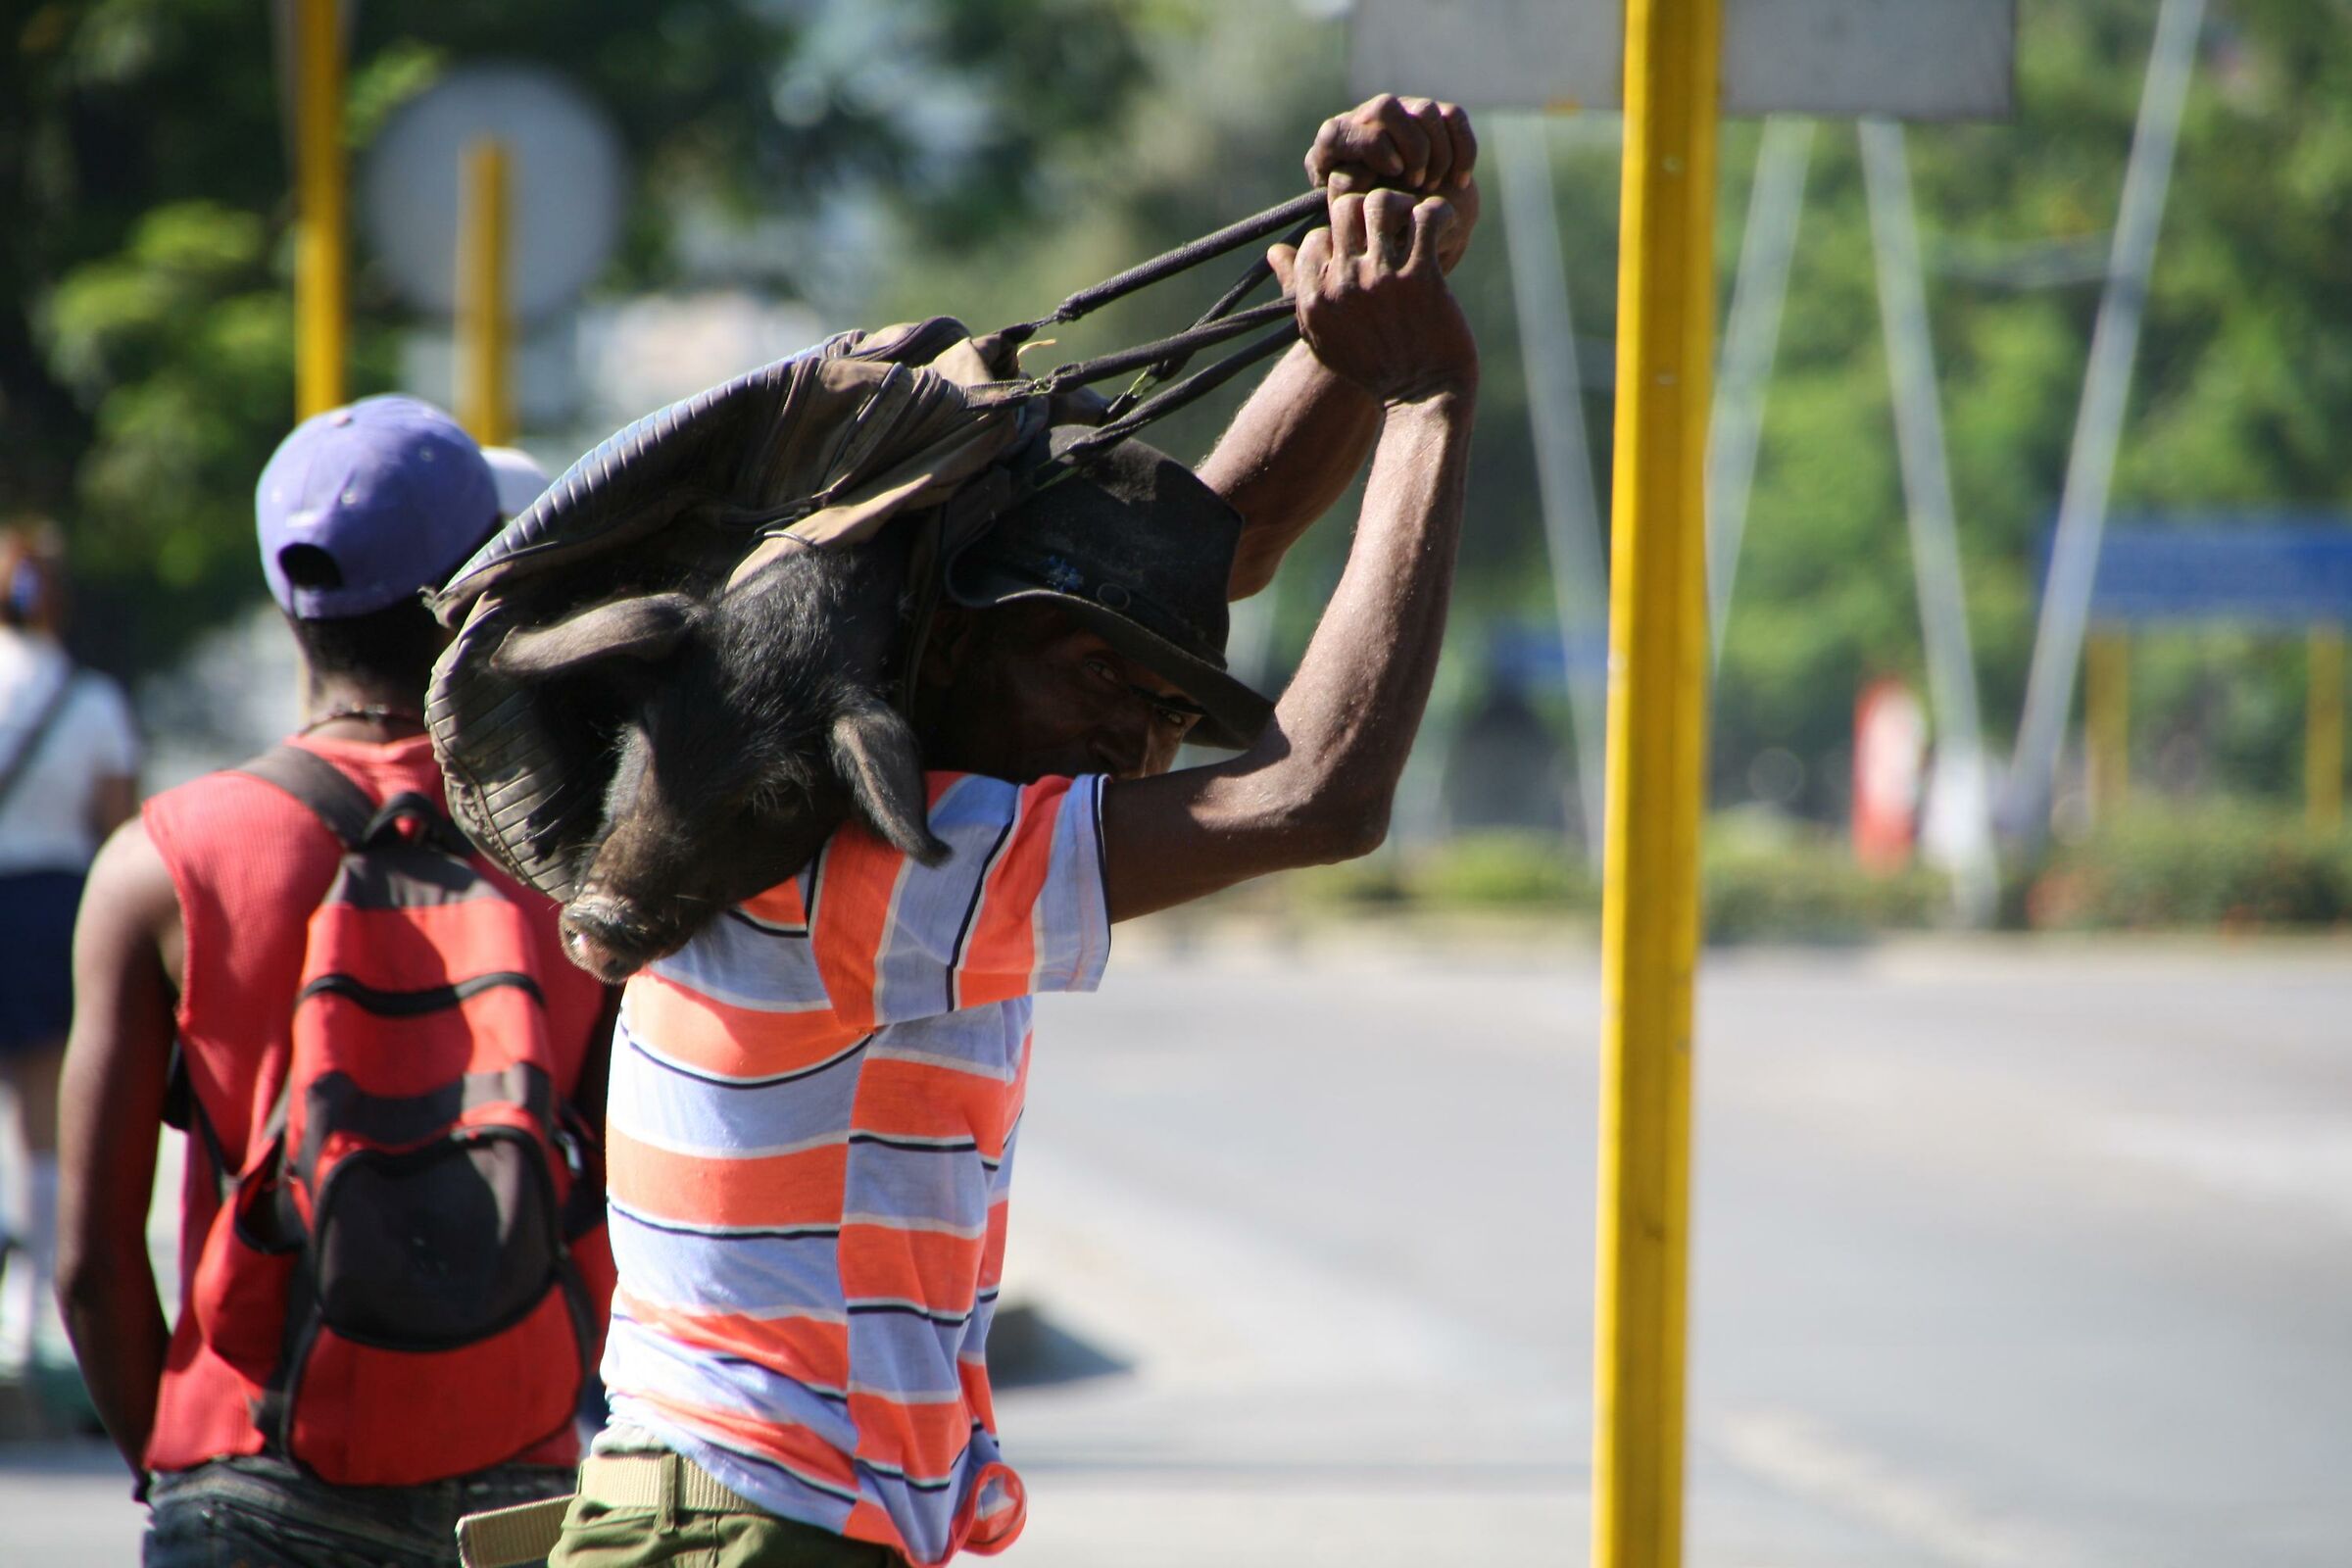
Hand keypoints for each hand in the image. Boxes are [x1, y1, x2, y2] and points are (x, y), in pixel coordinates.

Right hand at [1267, 189, 1477, 405]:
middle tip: (1388, 226)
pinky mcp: (1422, 278)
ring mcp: (1383, 280)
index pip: (1315, 239)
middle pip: (1344, 210)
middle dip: (1366, 211)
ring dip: (1400, 204)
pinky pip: (1426, 218)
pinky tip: (1442, 226)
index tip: (1361, 253)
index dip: (1338, 240)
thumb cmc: (1374, 369)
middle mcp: (1344, 286)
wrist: (1423, 399)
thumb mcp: (1324, 337)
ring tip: (1412, 220)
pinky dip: (1438, 213)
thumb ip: (1299, 292)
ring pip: (1382, 203)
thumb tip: (1275, 251)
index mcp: (1314, 302)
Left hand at [1305, 95, 1480, 273]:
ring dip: (1437, 152)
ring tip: (1433, 187)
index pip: (1343, 129)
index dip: (1372, 148)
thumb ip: (1347, 205)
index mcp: (1334, 142)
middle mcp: (1364, 119)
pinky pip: (1454, 118)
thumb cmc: (1365, 227)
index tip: (1394, 175)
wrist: (1401, 223)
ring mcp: (1400, 113)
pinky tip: (1459, 182)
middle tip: (1417, 184)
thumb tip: (1359, 186)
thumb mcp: (1349, 222)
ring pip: (1424, 111)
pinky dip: (1464, 150)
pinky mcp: (1433, 117)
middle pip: (1386, 108)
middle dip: (1409, 147)